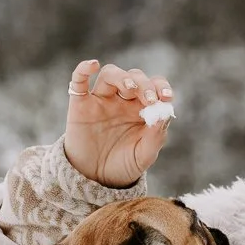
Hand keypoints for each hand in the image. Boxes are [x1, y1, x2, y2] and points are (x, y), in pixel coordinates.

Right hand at [62, 60, 174, 186]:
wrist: (96, 180)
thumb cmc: (124, 165)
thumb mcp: (144, 156)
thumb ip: (156, 136)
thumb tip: (165, 113)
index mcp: (142, 108)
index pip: (154, 86)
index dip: (161, 87)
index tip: (166, 97)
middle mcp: (122, 99)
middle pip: (134, 77)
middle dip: (144, 85)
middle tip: (149, 100)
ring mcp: (101, 100)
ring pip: (111, 74)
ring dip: (122, 77)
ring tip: (130, 88)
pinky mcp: (80, 105)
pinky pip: (78, 81)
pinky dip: (83, 69)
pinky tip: (92, 65)